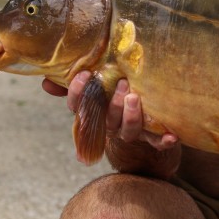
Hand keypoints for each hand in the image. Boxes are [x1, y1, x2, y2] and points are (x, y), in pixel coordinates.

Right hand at [64, 71, 178, 151]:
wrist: (141, 129)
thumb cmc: (111, 100)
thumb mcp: (93, 89)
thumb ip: (71, 84)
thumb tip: (45, 81)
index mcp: (94, 113)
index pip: (79, 108)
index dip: (77, 94)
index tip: (84, 75)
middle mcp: (110, 126)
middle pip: (107, 120)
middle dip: (112, 104)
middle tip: (122, 83)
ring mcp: (130, 133)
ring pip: (128, 131)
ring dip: (132, 116)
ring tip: (136, 98)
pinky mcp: (152, 137)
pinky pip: (157, 142)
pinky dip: (164, 141)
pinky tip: (173, 136)